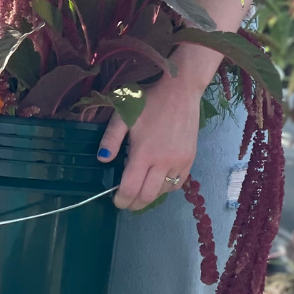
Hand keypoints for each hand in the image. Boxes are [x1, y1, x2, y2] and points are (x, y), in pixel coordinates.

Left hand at [97, 76, 199, 210]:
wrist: (181, 90)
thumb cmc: (149, 100)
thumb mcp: (124, 113)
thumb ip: (111, 137)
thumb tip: (103, 159)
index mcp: (144, 152)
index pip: (131, 188)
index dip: (121, 200)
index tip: (116, 201)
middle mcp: (163, 162)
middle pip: (147, 195)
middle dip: (134, 203)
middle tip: (126, 202)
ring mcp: (179, 162)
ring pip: (163, 191)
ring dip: (150, 195)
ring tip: (140, 190)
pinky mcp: (190, 159)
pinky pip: (178, 183)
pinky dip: (166, 187)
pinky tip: (158, 182)